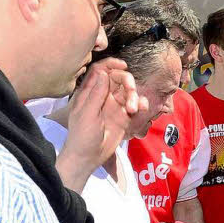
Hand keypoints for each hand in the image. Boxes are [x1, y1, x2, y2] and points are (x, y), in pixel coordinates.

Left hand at [58, 59, 145, 184]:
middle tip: (131, 92)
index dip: (111, 64)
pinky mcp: (124, 116)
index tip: (123, 65)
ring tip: (133, 110)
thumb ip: (96, 93)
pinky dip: (141, 104)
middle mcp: (103, 96)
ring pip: (129, 91)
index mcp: (89, 92)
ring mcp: (114, 105)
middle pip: (118, 78)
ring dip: (135, 96)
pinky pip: (136, 105)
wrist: (88, 158)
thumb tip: (104, 72)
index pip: (100, 71)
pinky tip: (141, 109)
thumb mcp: (87, 114)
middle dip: (128, 82)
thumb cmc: (81, 136)